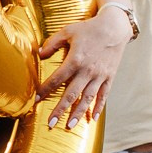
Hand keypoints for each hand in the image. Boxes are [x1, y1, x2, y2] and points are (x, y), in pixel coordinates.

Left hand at [35, 2, 130, 128]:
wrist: (115, 27)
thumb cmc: (89, 29)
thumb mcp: (68, 31)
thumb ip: (52, 43)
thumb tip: (40, 53)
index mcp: (75, 60)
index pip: (56, 79)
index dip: (45, 91)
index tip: (36, 100)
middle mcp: (87, 71)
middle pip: (71, 95)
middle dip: (60, 110)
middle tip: (51, 123)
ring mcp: (100, 76)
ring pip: (87, 99)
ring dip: (78, 113)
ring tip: (70, 125)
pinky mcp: (109, 77)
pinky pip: (103, 95)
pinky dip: (99, 107)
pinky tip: (93, 118)